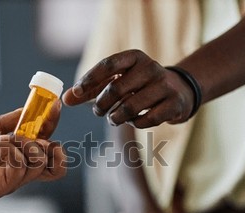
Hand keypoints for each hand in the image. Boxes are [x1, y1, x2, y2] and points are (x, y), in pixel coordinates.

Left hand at [0, 101, 65, 212]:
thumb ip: (4, 123)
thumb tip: (26, 110)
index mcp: (16, 153)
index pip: (45, 142)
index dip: (52, 124)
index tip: (55, 104)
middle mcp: (20, 166)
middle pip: (54, 159)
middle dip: (49, 138)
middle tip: (30, 132)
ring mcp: (14, 177)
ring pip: (41, 161)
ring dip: (26, 143)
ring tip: (3, 139)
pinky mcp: (5, 184)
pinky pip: (21, 165)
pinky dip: (10, 150)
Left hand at [63, 50, 194, 127]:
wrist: (179, 91)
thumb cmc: (139, 86)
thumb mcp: (117, 81)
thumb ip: (91, 90)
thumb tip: (65, 99)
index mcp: (134, 57)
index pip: (108, 64)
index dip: (90, 79)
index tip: (76, 92)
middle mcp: (150, 67)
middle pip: (116, 89)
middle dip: (101, 105)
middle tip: (98, 111)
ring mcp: (164, 85)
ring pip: (130, 107)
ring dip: (116, 117)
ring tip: (113, 119)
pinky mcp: (174, 104)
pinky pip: (146, 120)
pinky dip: (135, 124)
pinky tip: (134, 121)